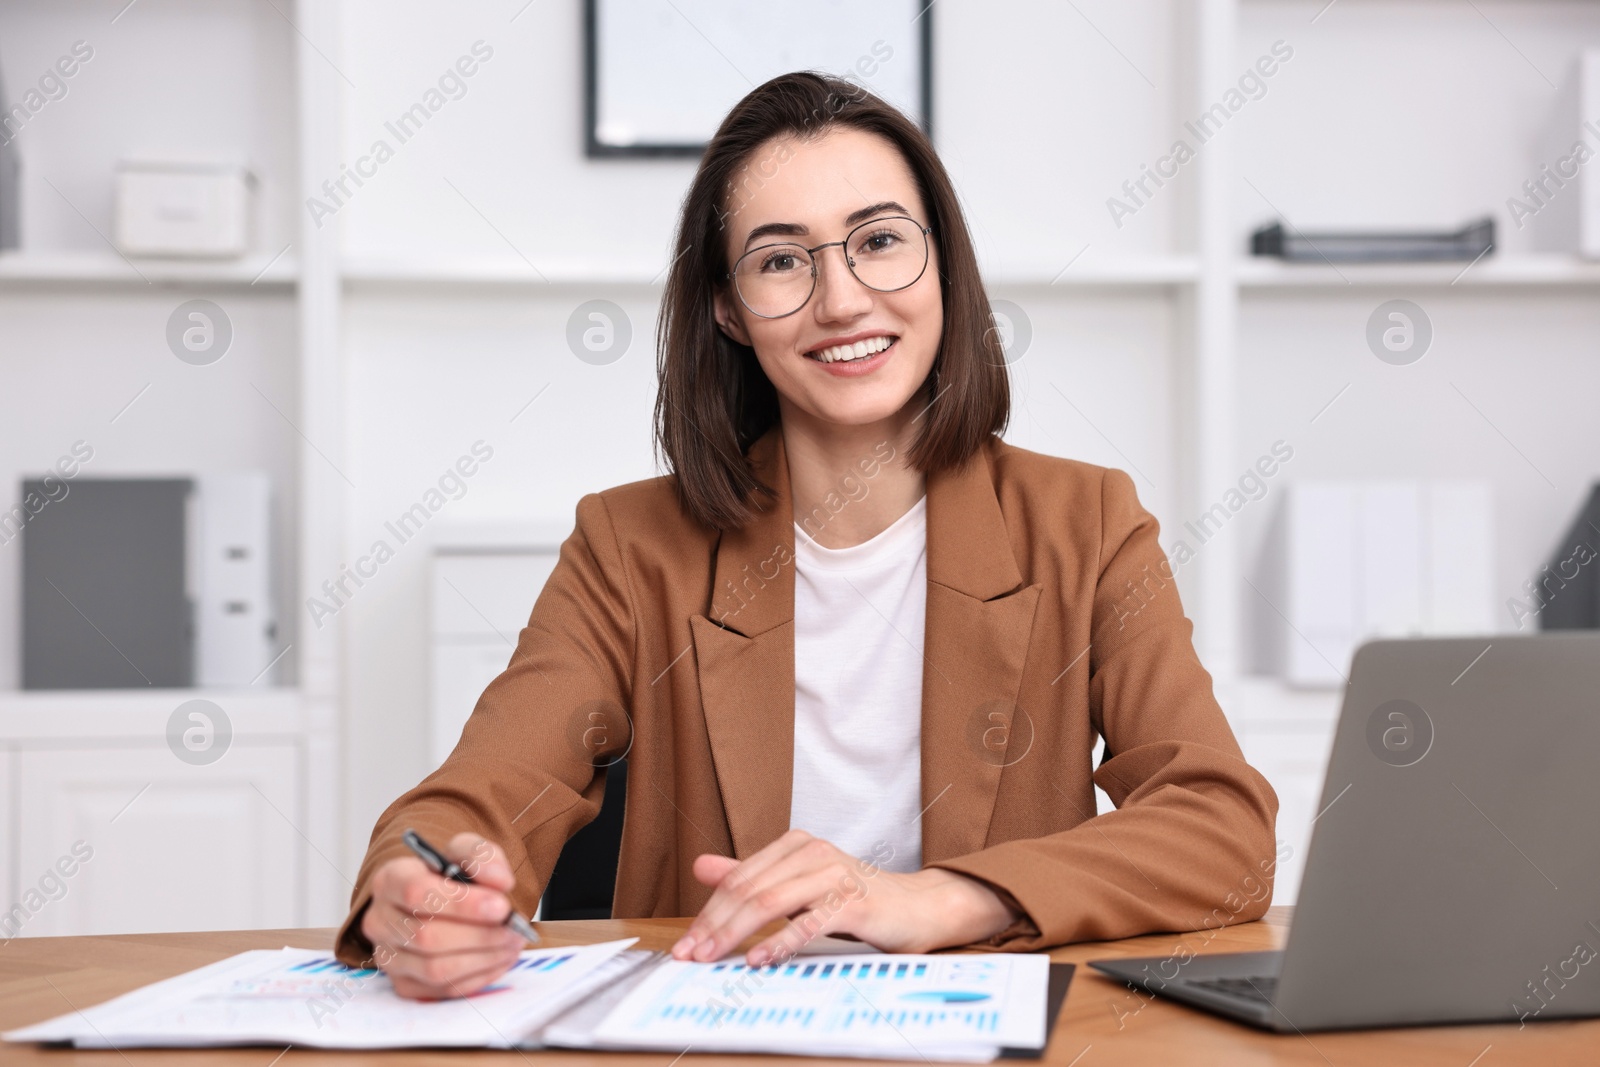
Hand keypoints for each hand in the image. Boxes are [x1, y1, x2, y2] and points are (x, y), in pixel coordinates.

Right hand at [361, 832, 527, 999]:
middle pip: (426, 936)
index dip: (461, 903)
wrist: (443, 901)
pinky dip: (478, 977)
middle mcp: (380, 920)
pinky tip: (499, 958)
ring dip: (483, 958)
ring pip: (435, 968)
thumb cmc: (452, 875)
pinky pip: (442, 990)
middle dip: (480, 935)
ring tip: (512, 943)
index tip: (501, 906)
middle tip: (514, 929)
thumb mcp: (467, 852)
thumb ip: (483, 857)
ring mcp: (387, 956)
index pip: (416, 892)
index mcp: (390, 879)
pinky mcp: (402, 984)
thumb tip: (499, 882)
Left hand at [669, 829, 1021, 965]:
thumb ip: (751, 875)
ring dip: (735, 934)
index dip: (708, 912)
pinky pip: (808, 923)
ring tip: (711, 958)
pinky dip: (779, 943)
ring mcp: (833, 875)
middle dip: (713, 925)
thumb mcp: (797, 884)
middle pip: (748, 890)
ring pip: (770, 902)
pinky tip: (758, 960)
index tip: (686, 944)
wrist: (917, 908)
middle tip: (689, 955)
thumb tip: (701, 866)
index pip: (739, 879)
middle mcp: (812, 852)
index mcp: (795, 845)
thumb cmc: (856, 899)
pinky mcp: (852, 902)